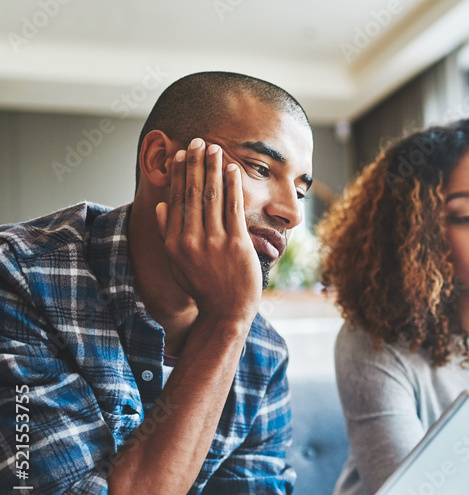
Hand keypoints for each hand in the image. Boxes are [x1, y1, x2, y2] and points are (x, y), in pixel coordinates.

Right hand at [155, 138, 261, 323]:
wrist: (226, 311)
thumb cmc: (203, 287)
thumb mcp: (177, 263)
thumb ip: (168, 234)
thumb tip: (163, 206)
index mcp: (174, 242)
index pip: (176, 199)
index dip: (178, 174)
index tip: (180, 154)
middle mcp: (191, 239)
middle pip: (192, 193)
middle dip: (195, 164)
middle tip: (198, 141)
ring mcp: (215, 242)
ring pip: (212, 196)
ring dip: (213, 169)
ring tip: (214, 148)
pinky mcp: (237, 244)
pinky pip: (234, 208)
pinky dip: (232, 186)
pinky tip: (232, 169)